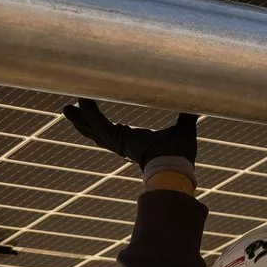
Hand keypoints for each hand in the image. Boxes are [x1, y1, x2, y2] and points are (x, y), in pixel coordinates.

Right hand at [62, 100, 198, 174]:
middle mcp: (122, 144)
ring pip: (93, 128)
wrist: (175, 165)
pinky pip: (99, 124)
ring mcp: (118, 143)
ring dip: (80, 117)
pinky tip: (81, 100)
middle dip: (82, 120)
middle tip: (68, 109)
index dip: (101, 121)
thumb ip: (189, 114)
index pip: (112, 130)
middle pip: (96, 130)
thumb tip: (200, 102)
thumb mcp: (184, 127)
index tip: (93, 112)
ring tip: (66, 108)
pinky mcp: (117, 140)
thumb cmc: (180, 153)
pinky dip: (90, 113)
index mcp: (134, 142)